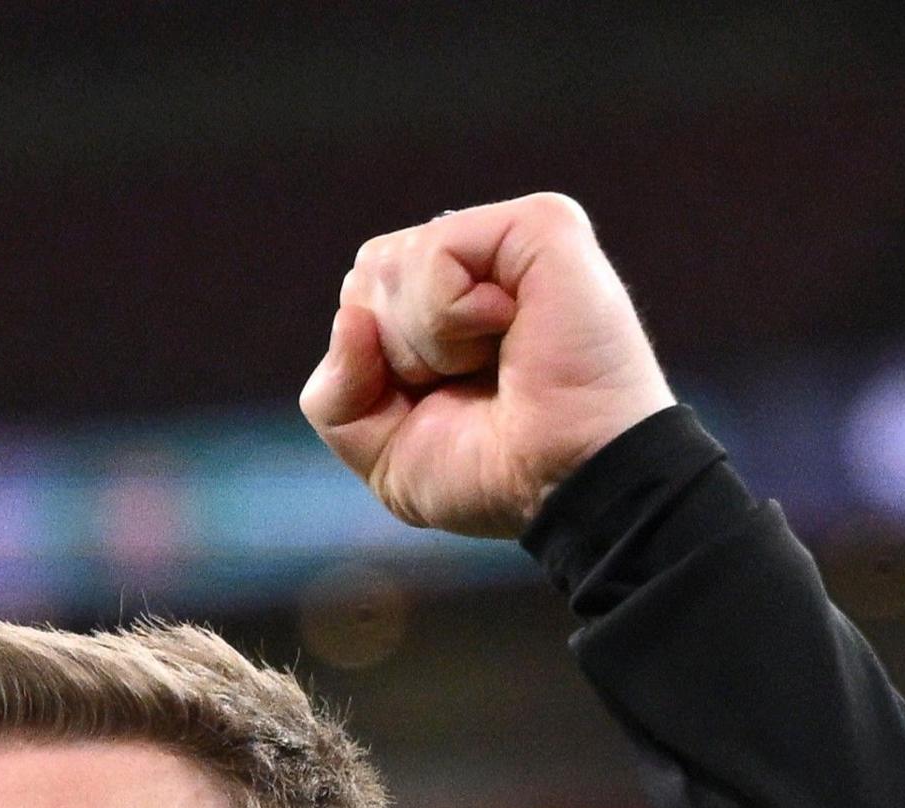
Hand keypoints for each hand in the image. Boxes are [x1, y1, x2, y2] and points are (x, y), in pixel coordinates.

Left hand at [300, 194, 674, 539]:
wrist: (570, 486)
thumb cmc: (495, 474)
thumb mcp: (381, 450)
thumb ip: (334, 392)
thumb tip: (350, 316)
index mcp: (448, 303)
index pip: (357, 300)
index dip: (376, 366)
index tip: (444, 402)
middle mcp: (481, 261)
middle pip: (366, 274)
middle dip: (396, 351)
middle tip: (472, 384)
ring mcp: (511, 238)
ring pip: (389, 263)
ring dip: (426, 341)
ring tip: (496, 361)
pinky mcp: (542, 225)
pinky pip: (434, 250)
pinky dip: (449, 314)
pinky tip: (509, 329)